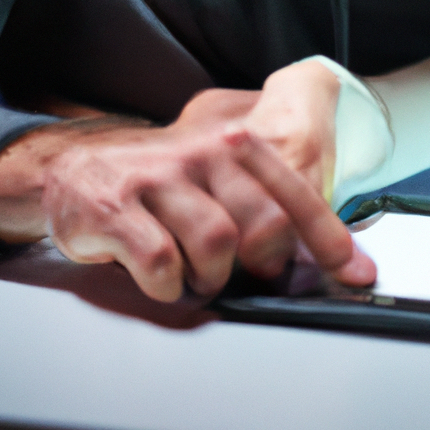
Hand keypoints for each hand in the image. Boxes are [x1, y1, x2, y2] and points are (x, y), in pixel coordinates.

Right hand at [0, 84, 373, 302]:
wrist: (71, 170)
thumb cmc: (157, 181)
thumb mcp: (215, 174)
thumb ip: (262, 196)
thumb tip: (315, 244)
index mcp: (233, 145)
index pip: (295, 194)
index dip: (330, 239)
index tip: (357, 273)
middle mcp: (201, 155)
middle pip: (263, 225)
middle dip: (262, 265)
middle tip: (246, 274)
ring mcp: (158, 180)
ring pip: (216, 245)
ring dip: (211, 276)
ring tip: (196, 274)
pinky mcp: (115, 210)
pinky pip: (161, 262)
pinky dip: (167, 284)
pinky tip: (161, 276)